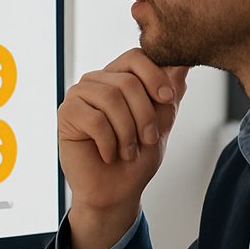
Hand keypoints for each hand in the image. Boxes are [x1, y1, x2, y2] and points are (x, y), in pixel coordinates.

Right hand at [57, 51, 188, 248]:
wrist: (116, 191)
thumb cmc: (136, 158)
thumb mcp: (161, 122)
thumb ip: (170, 93)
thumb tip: (183, 63)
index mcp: (119, 78)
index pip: (136, 57)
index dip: (154, 75)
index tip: (167, 99)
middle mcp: (97, 81)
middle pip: (127, 81)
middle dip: (145, 115)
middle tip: (148, 140)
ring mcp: (79, 95)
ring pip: (111, 99)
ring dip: (128, 132)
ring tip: (128, 151)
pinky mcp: (66, 114)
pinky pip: (95, 119)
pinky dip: (109, 142)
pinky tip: (108, 155)